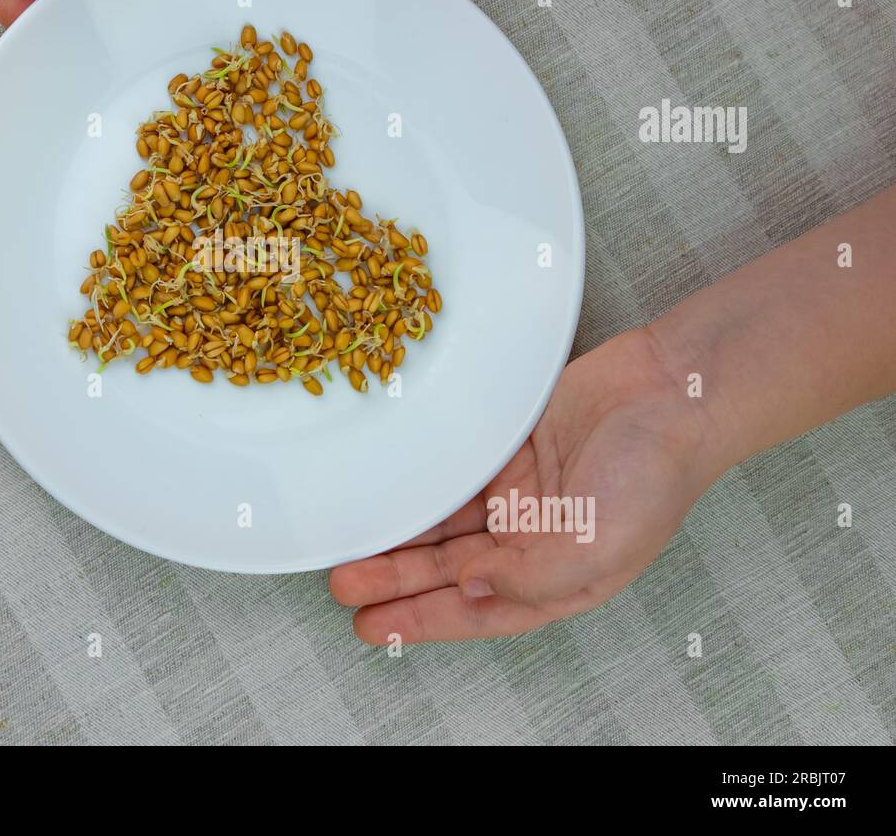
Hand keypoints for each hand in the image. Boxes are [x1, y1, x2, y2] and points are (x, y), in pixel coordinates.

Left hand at [329, 327, 726, 641]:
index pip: (478, 610)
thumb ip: (529, 579)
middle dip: (396, 581)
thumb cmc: (654, 473)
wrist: (671, 389)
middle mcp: (533, 540)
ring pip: (444, 525)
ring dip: (400, 538)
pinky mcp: (508, 449)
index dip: (423, 621)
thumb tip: (467, 589)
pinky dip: (420, 488)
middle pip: (449, 570)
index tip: (372, 626)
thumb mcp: (597, 549)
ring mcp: (519, 493)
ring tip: (350, 548)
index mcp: (559, 576)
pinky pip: (452, 475)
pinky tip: (385, 495)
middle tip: (344, 585)